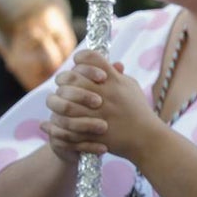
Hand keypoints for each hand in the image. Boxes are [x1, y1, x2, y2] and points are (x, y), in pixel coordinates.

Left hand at [43, 50, 157, 162]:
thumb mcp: (131, 87)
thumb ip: (117, 74)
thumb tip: (108, 63)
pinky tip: (50, 123)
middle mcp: (105, 94)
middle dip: (64, 79)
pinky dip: (54, 124)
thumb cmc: (139, 111)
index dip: (81, 58)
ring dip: (57, 101)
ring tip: (58, 102)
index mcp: (115, 81)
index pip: (91, 57)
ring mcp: (97, 113)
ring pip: (64, 102)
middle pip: (72, 77)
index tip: (78, 64)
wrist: (146, 138)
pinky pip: (65, 125)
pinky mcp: (92, 132)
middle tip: (64, 84)